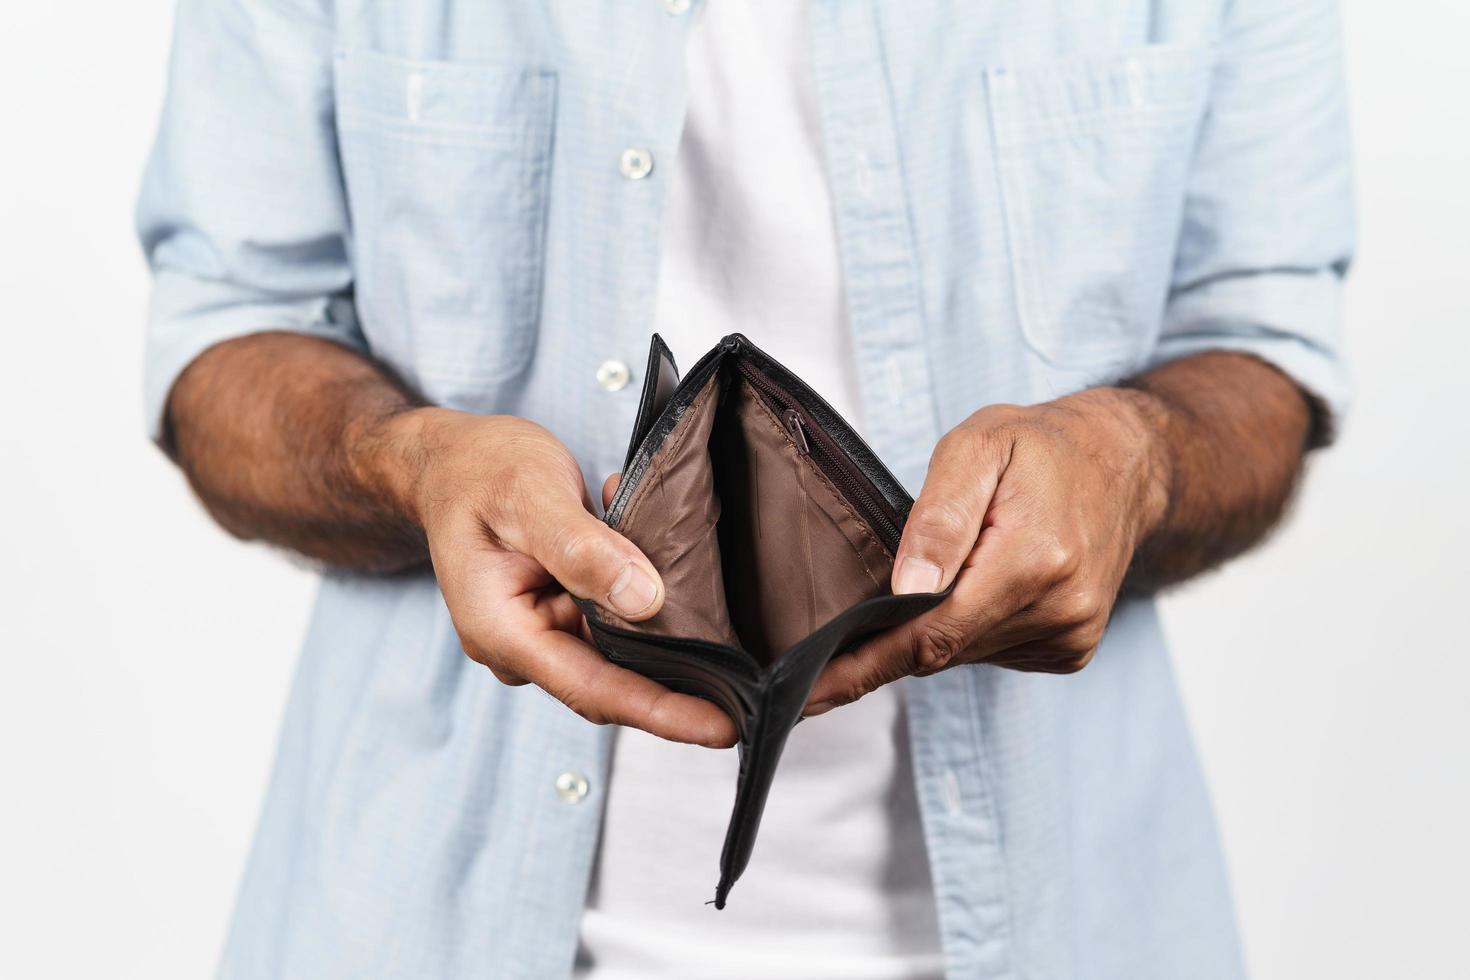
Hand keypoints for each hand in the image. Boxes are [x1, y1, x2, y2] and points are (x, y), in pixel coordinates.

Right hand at [376, 408, 737, 746]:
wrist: (451, 460)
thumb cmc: (480, 471)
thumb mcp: (530, 494)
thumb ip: (582, 549)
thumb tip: (644, 599)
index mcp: (502, 630)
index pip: (593, 688)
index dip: (661, 712)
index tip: (724, 727)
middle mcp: (522, 644)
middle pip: (613, 683)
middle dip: (681, 689)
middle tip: (756, 689)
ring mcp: (541, 632)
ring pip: (621, 651)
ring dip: (668, 630)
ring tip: (726, 621)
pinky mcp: (561, 613)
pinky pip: (616, 621)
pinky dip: (648, 597)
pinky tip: (671, 563)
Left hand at [803, 389, 1170, 714]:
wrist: (1124, 464)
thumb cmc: (1042, 447)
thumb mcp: (979, 447)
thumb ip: (939, 516)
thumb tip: (905, 589)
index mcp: (1034, 562)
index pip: (928, 634)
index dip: (863, 666)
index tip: (809, 696)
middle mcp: (1059, 610)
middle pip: (941, 649)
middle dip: (887, 640)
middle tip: (839, 627)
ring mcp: (1069, 636)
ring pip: (964, 654)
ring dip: (935, 626)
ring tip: (943, 569)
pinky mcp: (1071, 648)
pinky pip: (993, 652)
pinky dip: (969, 627)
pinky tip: (979, 585)